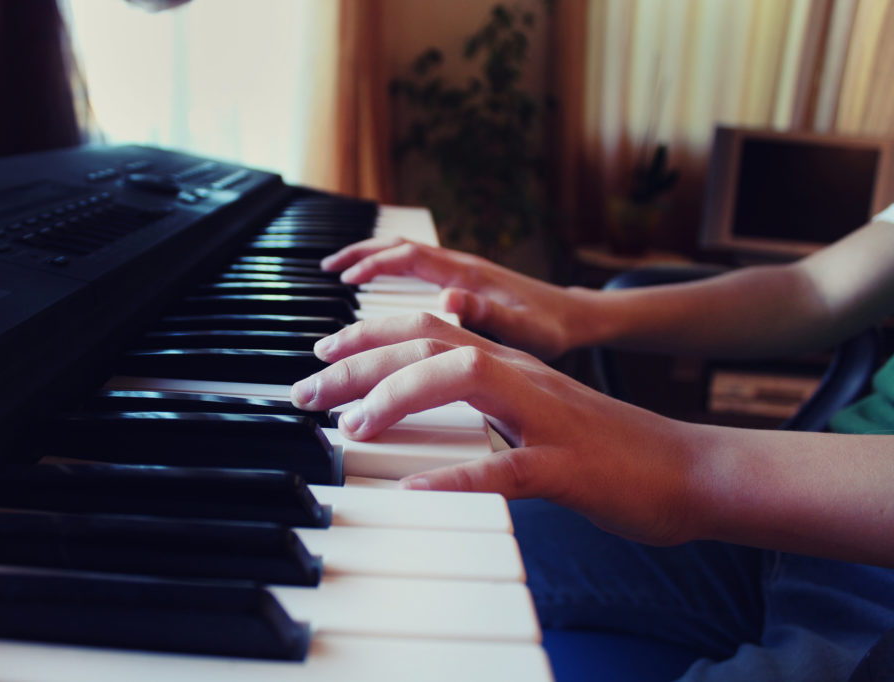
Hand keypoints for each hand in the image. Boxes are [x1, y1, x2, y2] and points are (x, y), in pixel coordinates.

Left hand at [290, 313, 705, 546]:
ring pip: (464, 378)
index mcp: (510, 364)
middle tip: (306, 391)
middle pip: (430, 344)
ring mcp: (547, 417)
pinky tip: (415, 492)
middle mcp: (522, 376)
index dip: (369, 334)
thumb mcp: (531, 410)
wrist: (687, 468)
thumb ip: (479, 398)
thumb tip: (417, 401)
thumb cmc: (602, 446)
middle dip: (359, 362)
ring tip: (353, 427)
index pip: (429, 328)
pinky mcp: (569, 467)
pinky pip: (508, 468)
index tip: (321, 354)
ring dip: (400, 397)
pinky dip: (459, 477)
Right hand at [322, 238, 583, 360]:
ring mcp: (462, 271)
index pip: (410, 257)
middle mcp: (461, 265)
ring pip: (406, 254)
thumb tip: (447, 298)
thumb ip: (489, 313)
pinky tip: (379, 286)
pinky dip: (390, 269)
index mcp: (469, 273)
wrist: (577, 318)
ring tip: (339, 272)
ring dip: (371, 258)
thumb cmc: (553, 327)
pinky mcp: (465, 281)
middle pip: (400, 248)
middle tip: (325, 269)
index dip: (373, 264)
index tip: (342, 278)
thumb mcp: (526, 329)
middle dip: (360, 254)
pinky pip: (417, 267)